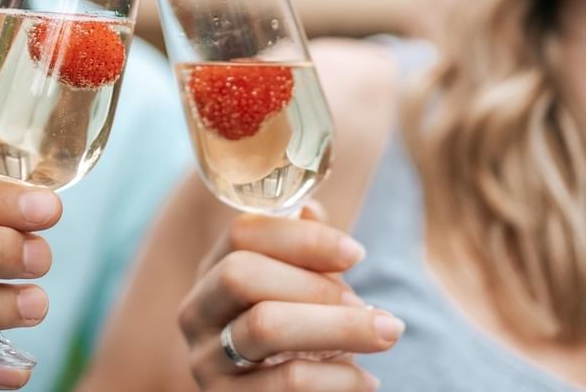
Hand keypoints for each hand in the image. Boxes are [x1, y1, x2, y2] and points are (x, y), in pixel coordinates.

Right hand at [177, 204, 402, 391]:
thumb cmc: (298, 337)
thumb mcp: (300, 290)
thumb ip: (303, 251)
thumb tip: (310, 211)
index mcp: (212, 271)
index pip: (240, 233)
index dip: (301, 238)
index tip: (356, 252)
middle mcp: (198, 313)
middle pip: (241, 274)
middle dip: (316, 285)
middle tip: (365, 304)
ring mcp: (207, 362)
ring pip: (266, 326)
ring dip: (340, 326)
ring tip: (387, 333)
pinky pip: (288, 382)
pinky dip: (338, 378)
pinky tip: (366, 379)